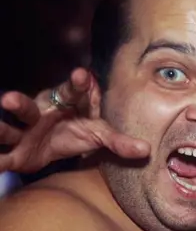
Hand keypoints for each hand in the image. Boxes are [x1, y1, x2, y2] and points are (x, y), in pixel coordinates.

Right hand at [0, 68, 148, 172]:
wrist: (55, 144)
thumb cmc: (78, 130)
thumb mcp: (99, 134)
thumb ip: (119, 141)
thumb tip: (146, 150)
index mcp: (65, 104)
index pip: (72, 92)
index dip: (76, 84)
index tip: (81, 74)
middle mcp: (40, 113)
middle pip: (29, 107)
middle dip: (19, 104)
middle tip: (9, 99)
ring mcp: (24, 132)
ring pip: (9, 128)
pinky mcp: (16, 152)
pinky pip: (2, 156)